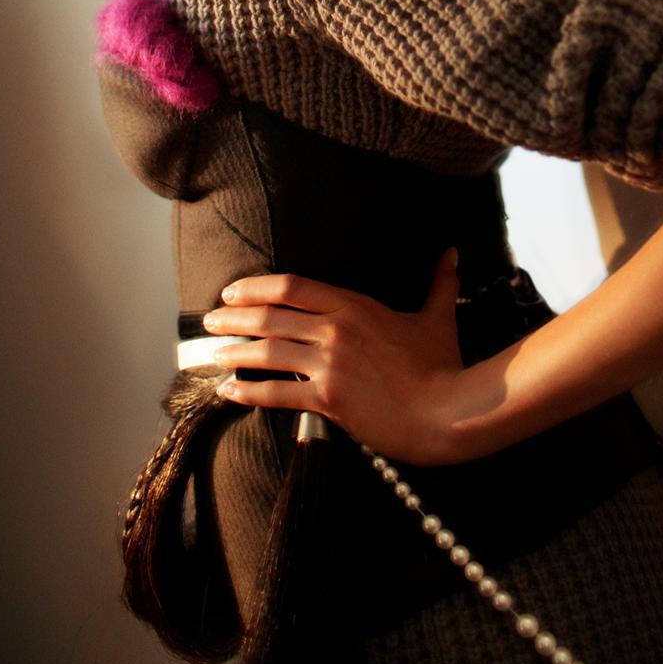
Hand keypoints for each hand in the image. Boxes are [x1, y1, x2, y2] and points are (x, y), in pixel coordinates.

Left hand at [200, 247, 466, 465]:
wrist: (447, 412)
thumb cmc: (444, 365)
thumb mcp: (438, 318)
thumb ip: (440, 283)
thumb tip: (453, 252)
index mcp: (355, 306)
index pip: (293, 286)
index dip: (257, 287)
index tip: (234, 291)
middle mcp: (335, 331)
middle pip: (271, 317)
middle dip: (234, 317)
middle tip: (209, 320)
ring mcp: (329, 366)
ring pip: (268, 353)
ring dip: (234, 351)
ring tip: (212, 354)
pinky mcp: (328, 401)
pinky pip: (277, 394)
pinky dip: (248, 392)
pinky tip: (228, 392)